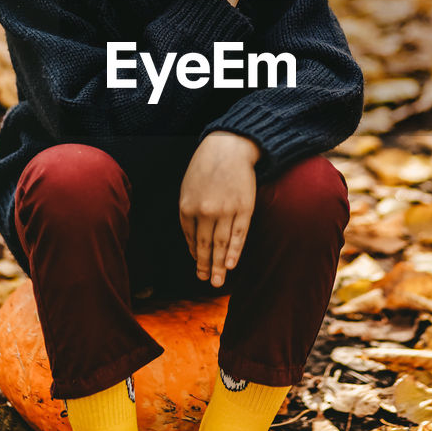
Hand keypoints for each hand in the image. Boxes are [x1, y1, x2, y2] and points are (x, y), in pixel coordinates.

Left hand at [179, 132, 258, 285]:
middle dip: (205, 266)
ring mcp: (225, 211)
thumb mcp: (188, 187)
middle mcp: (205, 211)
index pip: (190, 237)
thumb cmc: (206, 167)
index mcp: (187, 206)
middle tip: (205, 281)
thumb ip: (188, 211)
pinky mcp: (244, 208)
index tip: (199, 264)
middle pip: (204, 245)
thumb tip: (192, 239)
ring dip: (219, 265)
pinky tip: (232, 265)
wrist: (229, 148)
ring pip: (222, 245)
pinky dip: (235, 252)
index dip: (195, 253)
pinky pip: (239, 235)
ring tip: (217, 282)